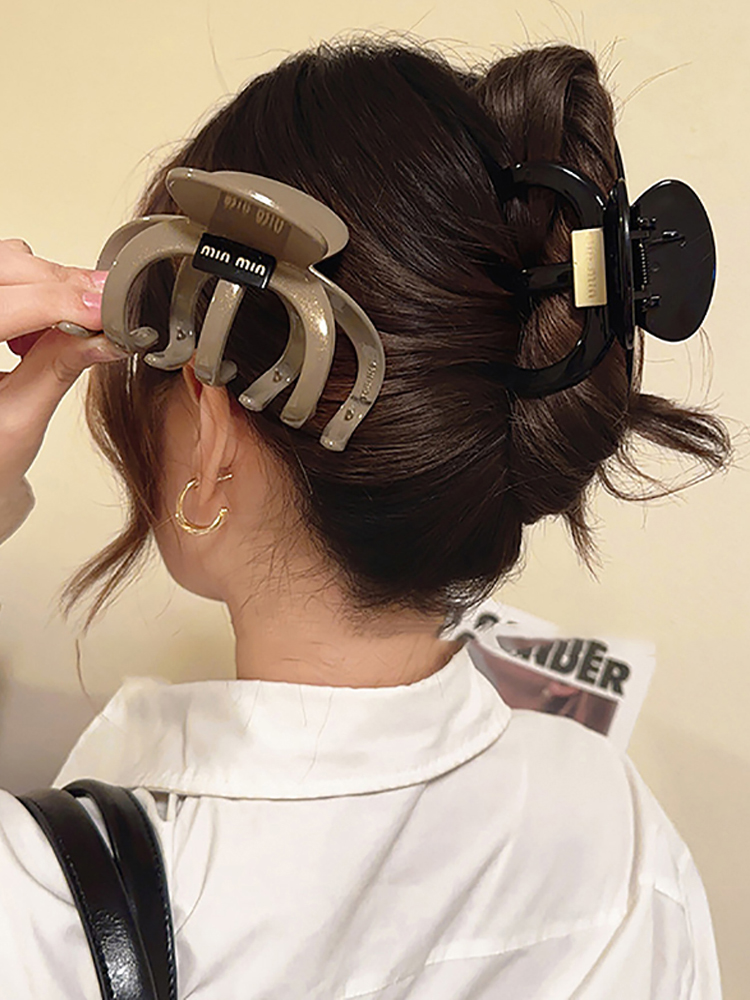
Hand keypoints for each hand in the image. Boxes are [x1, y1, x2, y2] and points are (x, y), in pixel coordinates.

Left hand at [0, 239, 124, 486]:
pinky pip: (7, 271)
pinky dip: (39, 288)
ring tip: (67, 330)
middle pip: (8, 268)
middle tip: (106, 310)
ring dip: (51, 286)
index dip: (58, 303)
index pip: (4, 306)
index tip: (103, 312)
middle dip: (61, 286)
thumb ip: (58, 370)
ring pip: (9, 260)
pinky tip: (42, 329)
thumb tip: (104, 338)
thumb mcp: (20, 420)